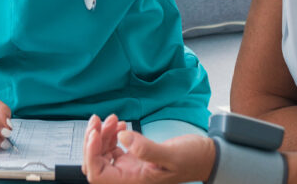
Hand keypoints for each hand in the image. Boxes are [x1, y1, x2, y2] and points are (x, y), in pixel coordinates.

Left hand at [83, 114, 214, 183]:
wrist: (206, 157)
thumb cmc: (192, 160)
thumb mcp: (170, 155)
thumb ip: (145, 148)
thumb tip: (122, 137)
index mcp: (132, 182)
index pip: (97, 174)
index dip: (90, 153)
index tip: (95, 133)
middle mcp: (128, 177)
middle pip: (96, 163)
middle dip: (93, 140)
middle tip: (99, 120)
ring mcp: (130, 167)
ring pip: (103, 153)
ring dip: (103, 134)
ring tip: (113, 118)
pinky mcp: (134, 158)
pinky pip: (114, 148)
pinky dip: (112, 134)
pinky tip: (120, 125)